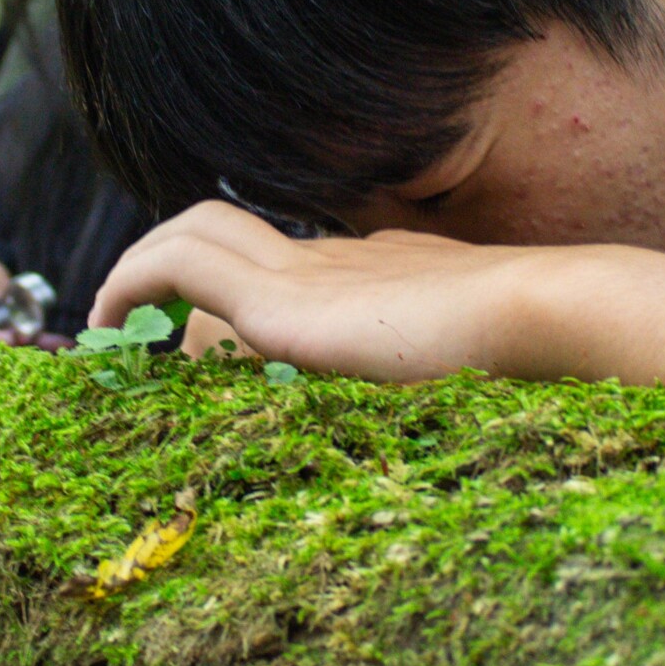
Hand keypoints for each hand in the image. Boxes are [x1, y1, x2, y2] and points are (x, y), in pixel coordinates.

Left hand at [88, 202, 580, 382]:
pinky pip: (179, 265)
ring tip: (114, 335)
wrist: (553, 313)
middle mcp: (341, 257)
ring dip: (142, 276)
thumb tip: (465, 432)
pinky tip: (111, 327)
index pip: (290, 269)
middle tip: (137, 340)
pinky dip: (133, 280)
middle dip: (171, 277)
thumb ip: (455, 384)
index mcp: (385, 274)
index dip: (238, 302)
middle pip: (230, 240)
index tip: (206, 353)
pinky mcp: (284, 299)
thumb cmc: (540, 362)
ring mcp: (313, 268)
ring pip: (196, 233)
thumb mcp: (486, 373)